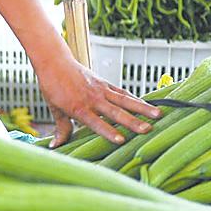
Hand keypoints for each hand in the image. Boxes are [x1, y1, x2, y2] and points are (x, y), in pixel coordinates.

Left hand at [38, 50, 159, 145]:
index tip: (121, 140)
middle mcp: (92, 98)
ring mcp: (101, 90)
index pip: (95, 122)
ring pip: (124, 100)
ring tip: (158, 115)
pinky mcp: (105, 83)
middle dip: (132, 122)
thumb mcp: (54, 109)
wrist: (55, 62)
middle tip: (147, 130)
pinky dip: (135, 99)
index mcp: (77, 107)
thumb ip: (61, 128)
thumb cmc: (52, 87)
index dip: (108, 131)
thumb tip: (55, 147)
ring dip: (141, 108)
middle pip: (115, 111)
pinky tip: (148, 106)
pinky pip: (122, 92)